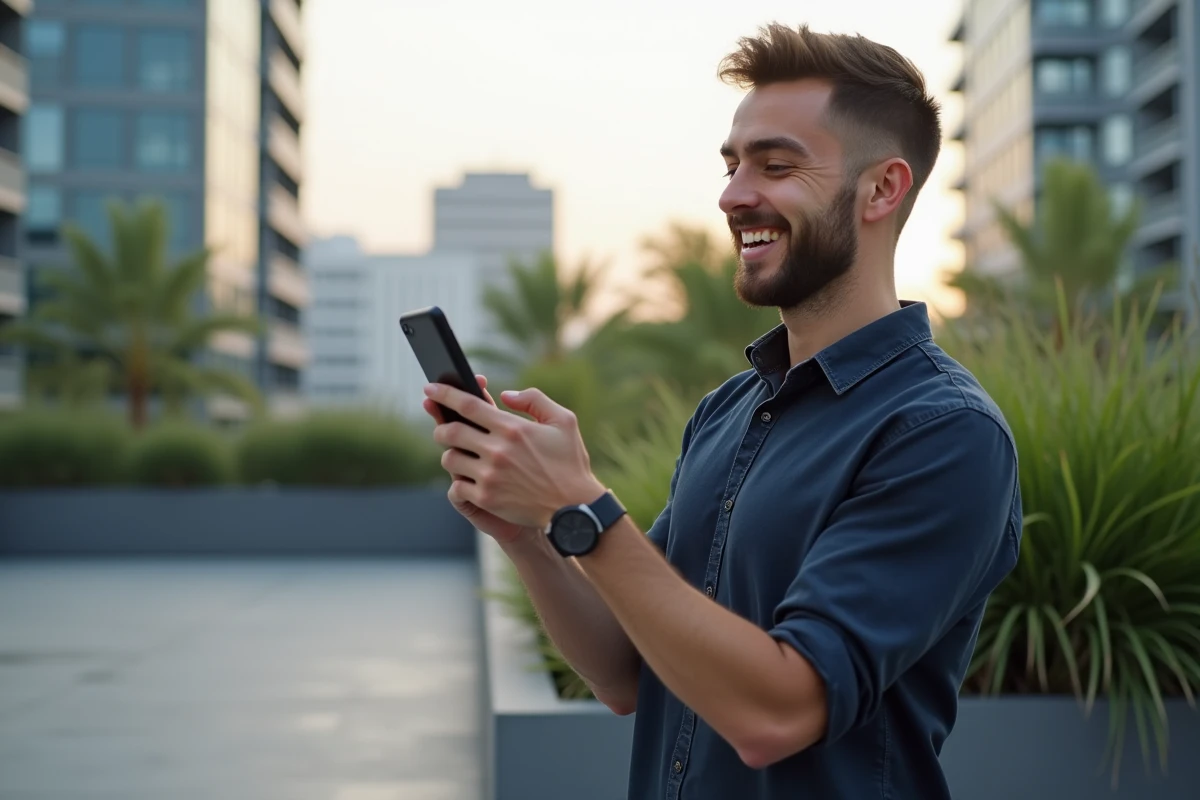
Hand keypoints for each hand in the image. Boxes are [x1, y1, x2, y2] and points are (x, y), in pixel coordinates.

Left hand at [425, 382, 606, 530]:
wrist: (573, 508)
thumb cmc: (570, 463)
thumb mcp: (564, 421)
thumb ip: (534, 400)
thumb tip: (505, 395)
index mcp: (513, 428)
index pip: (468, 405)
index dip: (445, 394)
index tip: (430, 388)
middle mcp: (497, 450)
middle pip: (450, 432)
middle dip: (441, 427)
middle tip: (443, 428)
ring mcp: (490, 476)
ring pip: (450, 459)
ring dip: (451, 454)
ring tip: (459, 455)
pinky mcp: (487, 498)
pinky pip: (457, 486)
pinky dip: (459, 481)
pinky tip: (468, 479)